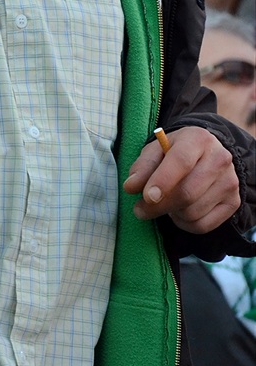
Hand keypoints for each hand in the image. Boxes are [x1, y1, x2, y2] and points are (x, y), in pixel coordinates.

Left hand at [123, 126, 239, 233]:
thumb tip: (131, 187)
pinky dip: (184, 224)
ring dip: (171, 214)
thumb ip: (142, 167)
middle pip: (187, 193)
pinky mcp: (233, 202)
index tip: (146, 197)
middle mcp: (220, 159)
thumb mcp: (155, 151)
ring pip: (193, 212)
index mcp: (198, 139)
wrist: (205, 155)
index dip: (162, 181)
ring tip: (166, 202)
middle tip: (141, 209)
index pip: (181, 162)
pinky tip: (179, 211)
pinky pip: (202, 225)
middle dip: (159, 206)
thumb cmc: (174, 153)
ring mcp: (230, 182)